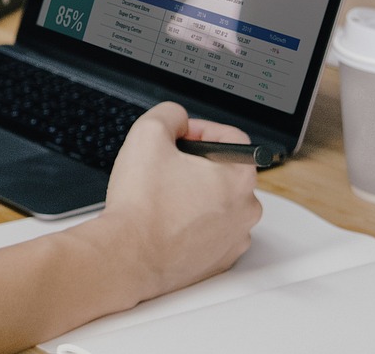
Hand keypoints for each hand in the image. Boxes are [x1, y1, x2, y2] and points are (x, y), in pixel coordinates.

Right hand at [87, 103, 261, 303]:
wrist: (128, 257)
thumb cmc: (142, 204)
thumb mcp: (147, 133)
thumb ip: (170, 114)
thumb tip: (178, 120)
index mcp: (238, 177)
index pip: (232, 137)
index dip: (200, 129)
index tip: (179, 136)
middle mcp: (246, 210)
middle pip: (226, 170)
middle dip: (196, 162)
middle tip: (165, 165)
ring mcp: (235, 239)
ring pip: (220, 202)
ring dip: (195, 192)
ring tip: (163, 195)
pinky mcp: (219, 261)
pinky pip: (212, 230)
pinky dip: (193, 222)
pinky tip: (167, 219)